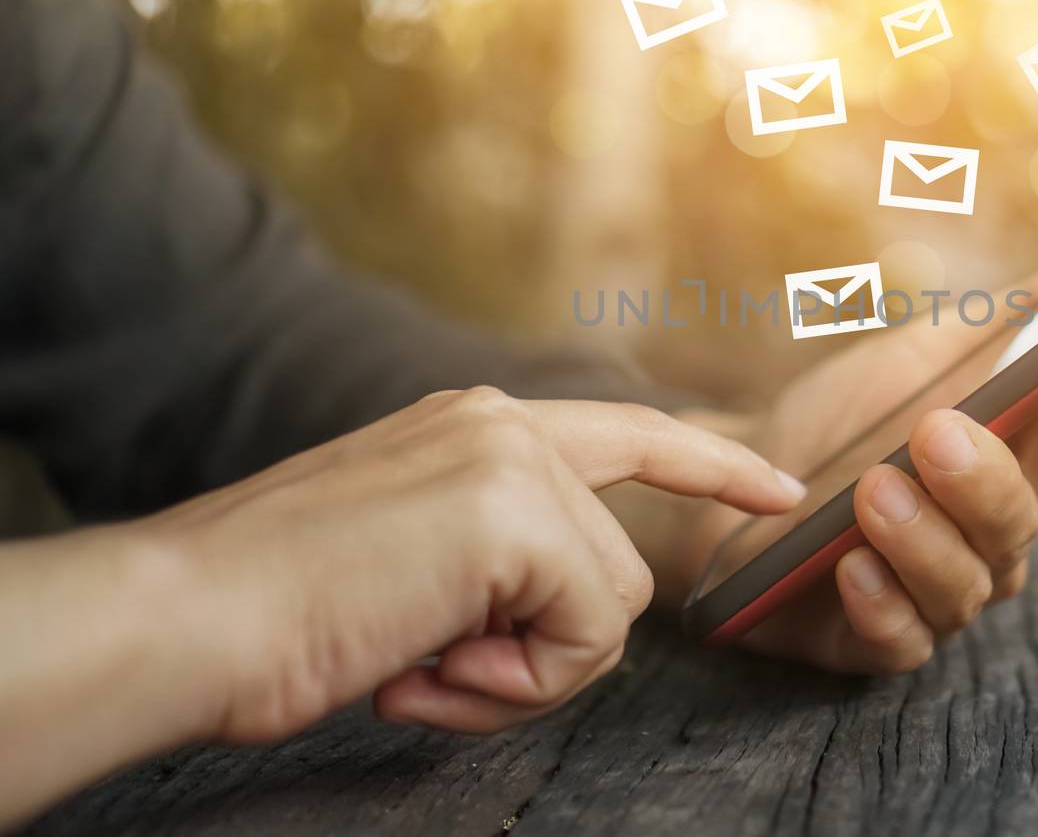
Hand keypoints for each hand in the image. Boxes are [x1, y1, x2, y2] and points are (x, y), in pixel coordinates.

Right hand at [137, 389, 802, 739]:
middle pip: (617, 566)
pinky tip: (426, 669)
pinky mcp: (517, 512)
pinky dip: (514, 683)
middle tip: (440, 670)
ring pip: (607, 608)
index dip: (711, 466)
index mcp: (475, 429)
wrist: (187, 617)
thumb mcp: (411, 564)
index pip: (628, 435)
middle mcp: (502, 425)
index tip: (779, 488)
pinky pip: (586, 633)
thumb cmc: (281, 614)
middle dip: (549, 650)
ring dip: (521, 672)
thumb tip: (563, 612)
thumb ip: (496, 559)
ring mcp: (513, 461)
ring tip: (421, 664)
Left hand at [641, 265, 1037, 673]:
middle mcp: (992, 534)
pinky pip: (901, 640)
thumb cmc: (837, 424)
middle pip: (1024, 514)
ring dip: (923, 536)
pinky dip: (880, 604)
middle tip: (937, 430)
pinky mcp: (878, 640)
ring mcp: (940, 592)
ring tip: (873, 492)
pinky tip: (850, 566)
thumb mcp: (910, 360)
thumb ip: (996, 326)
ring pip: (967, 582)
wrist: (734, 488)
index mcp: (1016, 459)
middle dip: (987, 476)